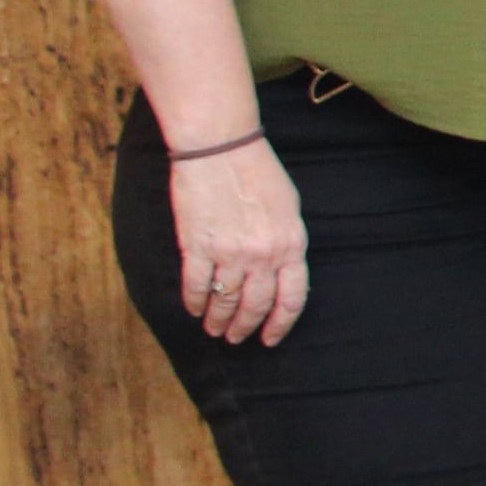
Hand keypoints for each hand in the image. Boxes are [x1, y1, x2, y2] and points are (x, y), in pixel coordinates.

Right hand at [168, 133, 308, 345]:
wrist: (220, 147)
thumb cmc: (258, 172)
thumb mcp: (289, 209)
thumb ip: (287, 243)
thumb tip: (283, 274)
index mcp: (291, 245)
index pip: (292, 299)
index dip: (280, 324)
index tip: (270, 339)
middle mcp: (263, 255)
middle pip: (256, 306)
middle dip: (245, 327)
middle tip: (236, 338)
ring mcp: (229, 253)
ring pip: (224, 301)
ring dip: (218, 319)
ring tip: (214, 328)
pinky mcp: (196, 247)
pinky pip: (195, 286)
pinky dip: (193, 302)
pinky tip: (193, 309)